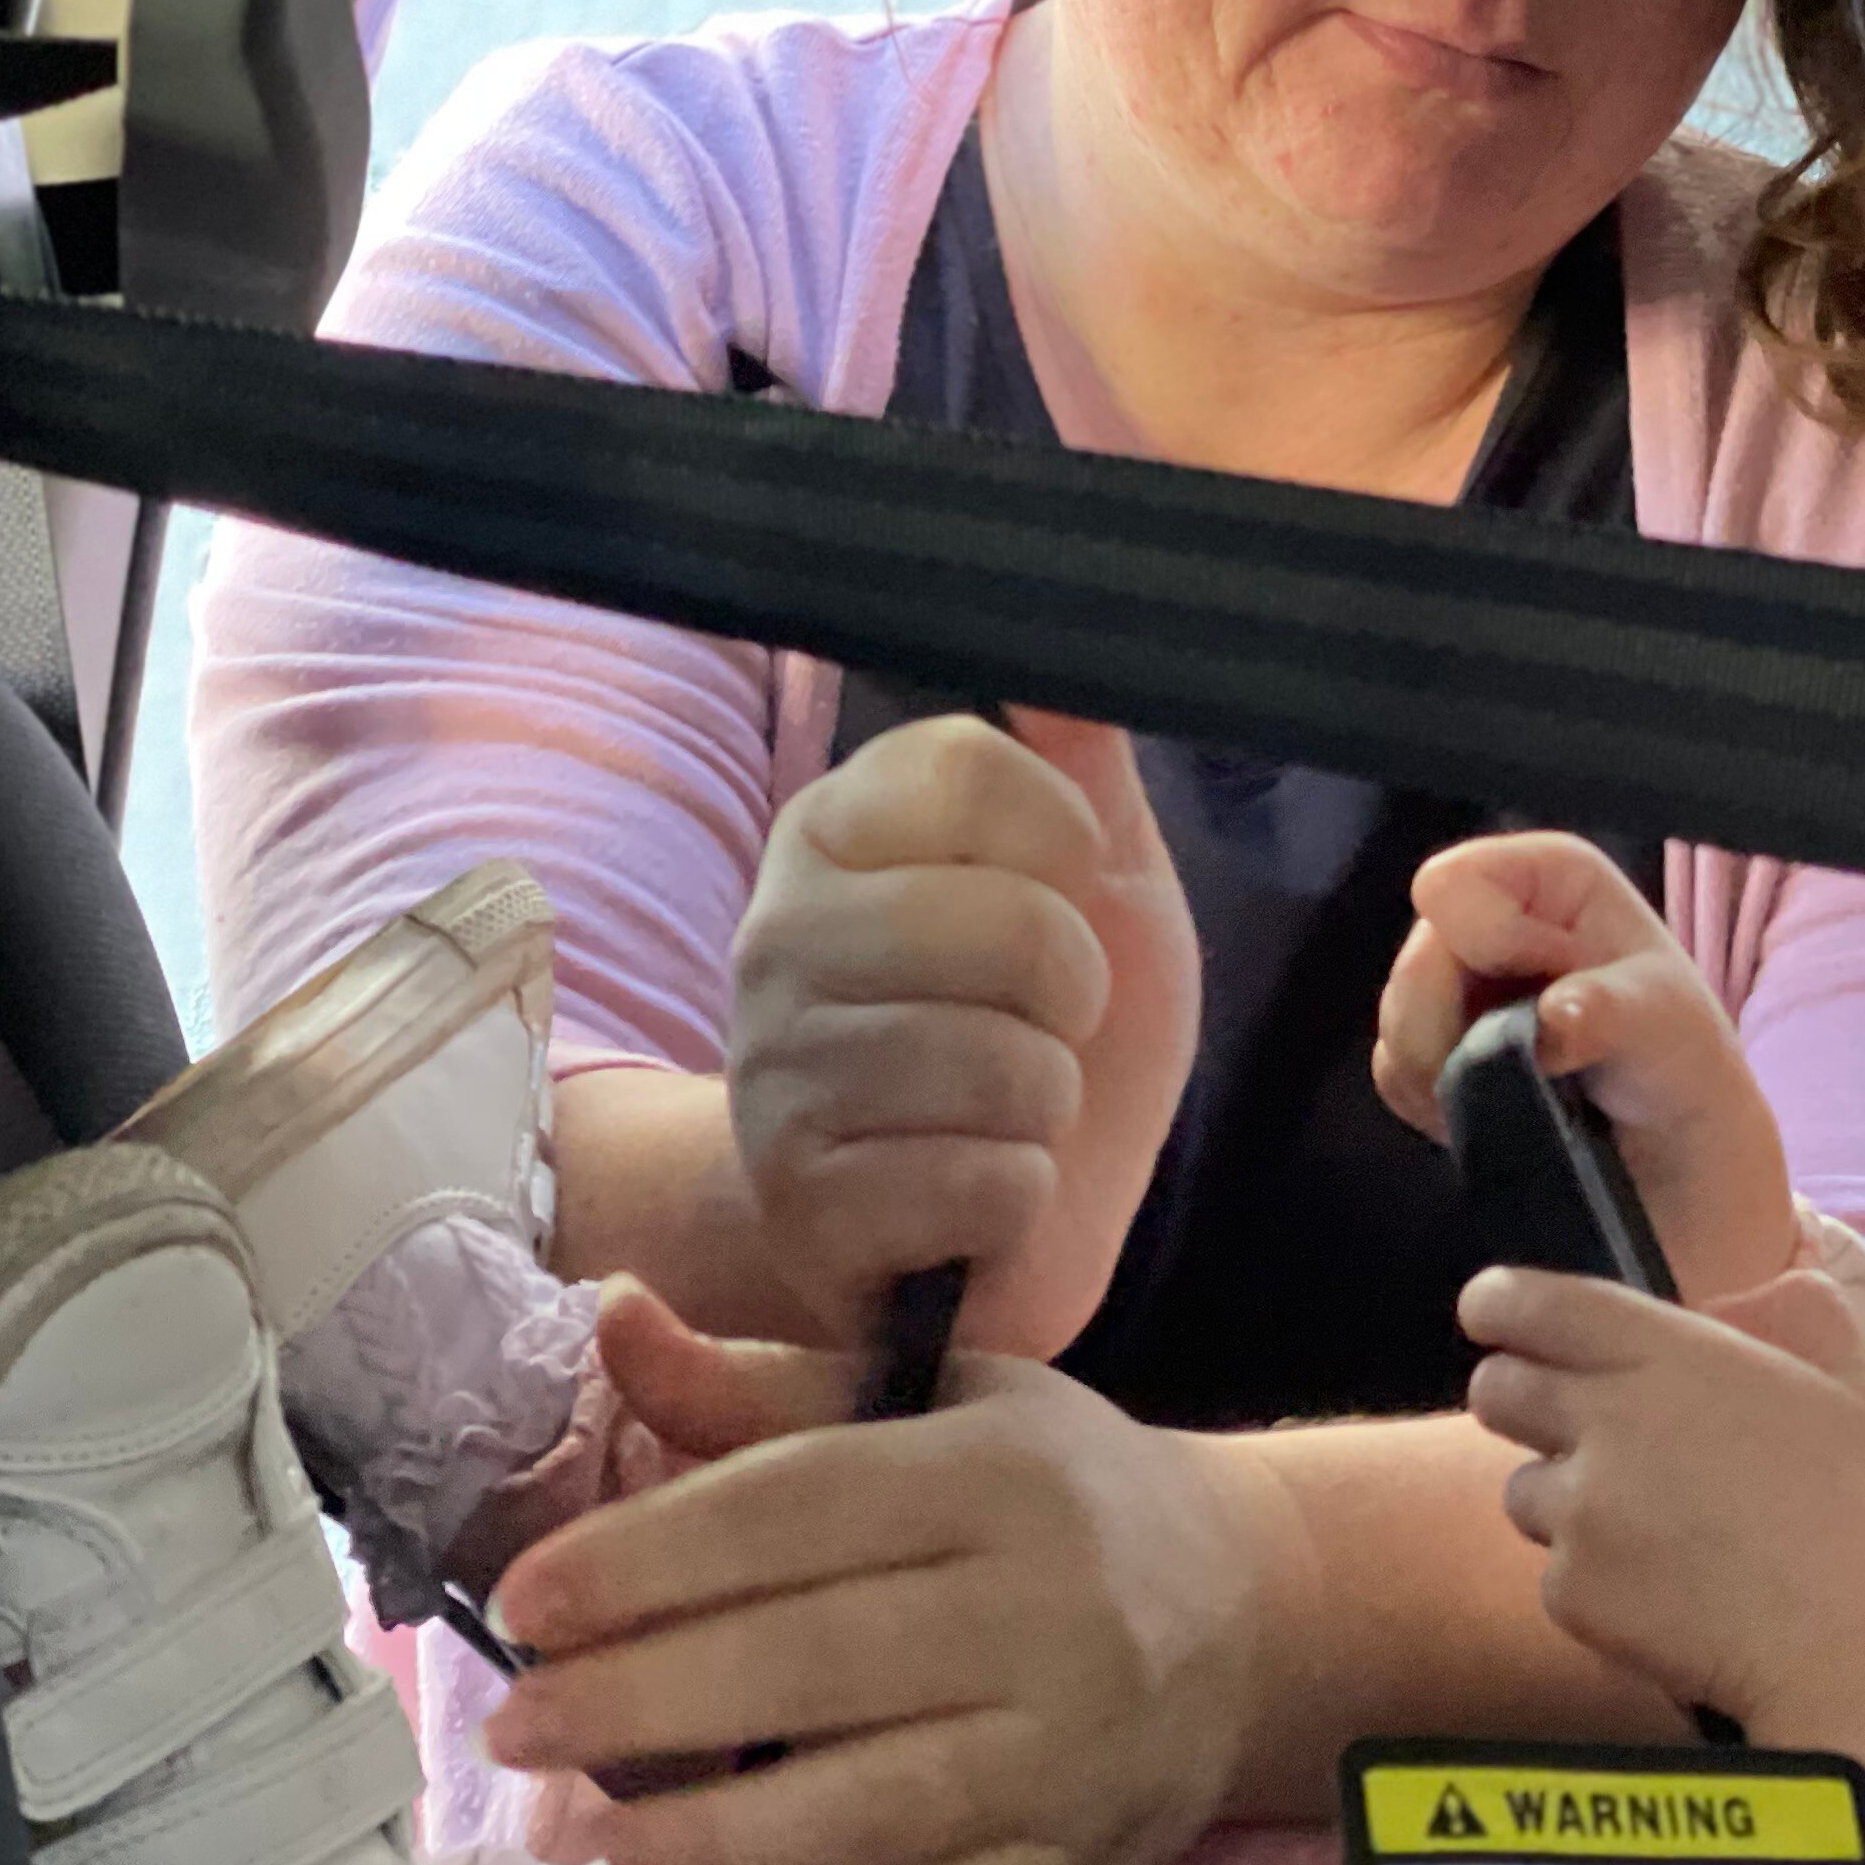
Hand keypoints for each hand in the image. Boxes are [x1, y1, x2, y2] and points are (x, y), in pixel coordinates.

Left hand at [474, 1287, 1290, 1864]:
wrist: (1252, 1607)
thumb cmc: (1052, 1494)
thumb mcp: (940, 1402)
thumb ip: (766, 1386)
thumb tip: (614, 1316)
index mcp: (1001, 1473)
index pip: (796, 1511)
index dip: (645, 1557)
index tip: (525, 1601)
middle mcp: (1049, 1607)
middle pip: (816, 1662)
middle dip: (641, 1698)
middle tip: (515, 1726)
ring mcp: (1074, 1747)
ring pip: (870, 1803)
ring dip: (707, 1830)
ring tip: (581, 1830)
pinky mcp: (1083, 1855)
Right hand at [722, 709, 1194, 1360]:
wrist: (969, 1221)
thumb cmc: (1031, 1031)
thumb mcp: (1091, 884)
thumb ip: (1081, 763)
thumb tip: (1072, 643)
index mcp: (831, 832)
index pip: (967, 765)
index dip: (1066, 842)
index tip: (1063, 895)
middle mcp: (775, 935)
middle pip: (1010, 923)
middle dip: (1075, 997)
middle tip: (1040, 1029)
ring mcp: (773, 1072)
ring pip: (1006, 1063)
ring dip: (1047, 1107)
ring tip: (1001, 1114)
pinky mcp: (801, 1203)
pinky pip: (989, 1182)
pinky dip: (1019, 1200)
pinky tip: (971, 1196)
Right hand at [1371, 830, 1794, 1303]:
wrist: (1671, 1153)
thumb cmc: (1681, 1061)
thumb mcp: (1665, 1023)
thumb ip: (1607, 1011)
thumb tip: (1549, 1022)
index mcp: (1546, 878)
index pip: (1452, 886)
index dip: (1484, 946)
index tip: (1549, 994)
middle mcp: (1491, 916)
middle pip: (1414, 958)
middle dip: (1459, 1021)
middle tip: (1536, 1063)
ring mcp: (1456, 984)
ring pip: (1397, 1020)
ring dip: (1449, 1070)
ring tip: (1526, 1093)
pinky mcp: (1434, 1048)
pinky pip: (1393, 1071)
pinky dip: (1435, 1102)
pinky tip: (1492, 1112)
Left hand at [1463, 1218, 1864, 1812]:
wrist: (1859, 1644)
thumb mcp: (1853, 1382)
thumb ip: (1800, 1314)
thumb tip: (1795, 1262)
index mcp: (1664, 1355)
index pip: (1524, 1302)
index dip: (1498, 1304)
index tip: (1496, 1314)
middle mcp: (1604, 1423)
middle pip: (1494, 1390)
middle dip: (1521, 1399)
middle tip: (1575, 1425)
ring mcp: (1580, 1512)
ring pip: (1523, 1490)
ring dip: (1565, 1501)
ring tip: (1652, 1526)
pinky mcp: (1573, 1594)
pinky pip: (1556, 1574)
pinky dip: (1595, 1581)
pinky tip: (1668, 1591)